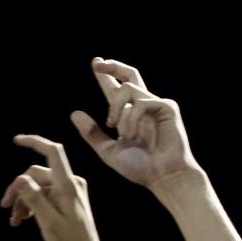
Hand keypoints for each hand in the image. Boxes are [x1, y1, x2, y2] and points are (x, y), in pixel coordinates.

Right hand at [1, 135, 102, 240]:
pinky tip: (23, 219)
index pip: (52, 151)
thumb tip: (20, 178)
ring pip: (38, 186)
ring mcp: (70, 190)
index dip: (35, 141)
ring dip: (23, 200)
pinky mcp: (68, 198)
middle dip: (18, 188)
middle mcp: (71, 182)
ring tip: (15, 220)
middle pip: (37, 174)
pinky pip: (45, 194)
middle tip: (4, 207)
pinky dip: (32, 204)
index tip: (16, 140)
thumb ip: (34, 198)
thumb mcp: (48, 222)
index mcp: (68, 184)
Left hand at [70, 59, 202, 190]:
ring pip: (128, 88)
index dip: (107, 76)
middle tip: (97, 63)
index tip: (96, 63)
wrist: (163, 177)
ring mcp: (157, 105)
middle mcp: (144, 106)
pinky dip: (132, 119)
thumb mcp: (109, 151)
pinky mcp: (167, 107)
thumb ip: (92, 133)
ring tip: (118, 129)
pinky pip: (141, 103)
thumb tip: (74, 113)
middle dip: (112, 67)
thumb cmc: (141, 168)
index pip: (116, 89)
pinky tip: (134, 135)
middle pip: (130, 75)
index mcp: (131, 115)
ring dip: (117, 108)